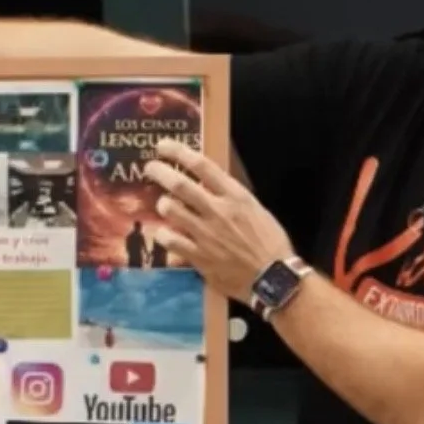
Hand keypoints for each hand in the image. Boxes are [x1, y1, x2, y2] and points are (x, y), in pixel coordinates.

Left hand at [144, 140, 293, 299]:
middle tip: (149, 168)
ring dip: (162, 204)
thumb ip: (230, 196)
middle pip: (179, 184)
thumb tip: (208, 185)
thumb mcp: (254, 209)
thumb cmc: (269, 242)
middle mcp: (218, 211)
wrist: (273, 276)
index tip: (163, 147)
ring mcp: (205, 234)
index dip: (179, 152)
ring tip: (164, 205)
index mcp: (235, 196)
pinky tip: (165, 233)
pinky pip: (169, 240)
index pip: (202, 166)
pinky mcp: (198, 256)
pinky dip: (163, 234)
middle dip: (160, 172)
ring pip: (170, 210)